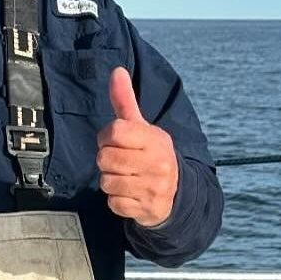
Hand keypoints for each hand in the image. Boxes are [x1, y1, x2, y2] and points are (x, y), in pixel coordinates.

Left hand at [97, 67, 178, 226]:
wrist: (175, 193)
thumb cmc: (150, 154)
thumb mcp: (141, 127)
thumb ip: (125, 101)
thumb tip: (116, 70)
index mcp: (155, 139)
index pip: (114, 132)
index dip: (105, 136)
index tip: (113, 140)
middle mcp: (158, 163)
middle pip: (105, 158)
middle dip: (106, 160)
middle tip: (119, 161)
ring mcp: (153, 188)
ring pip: (106, 182)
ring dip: (110, 181)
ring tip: (125, 177)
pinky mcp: (147, 209)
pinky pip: (113, 204)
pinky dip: (116, 200)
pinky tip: (129, 194)